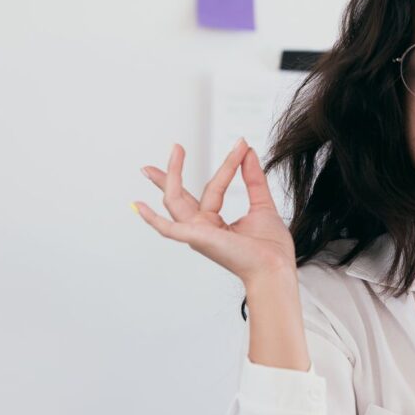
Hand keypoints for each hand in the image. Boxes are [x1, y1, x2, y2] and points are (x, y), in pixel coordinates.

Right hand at [133, 139, 296, 286]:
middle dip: (172, 173)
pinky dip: (152, 218)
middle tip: (176, 147)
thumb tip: (247, 151)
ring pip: (175, 201)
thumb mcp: (262, 205)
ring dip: (172, 175)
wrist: (275, 268)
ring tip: (177, 151)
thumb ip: (253, 179)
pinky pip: (168, 228)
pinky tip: (139, 206)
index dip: (228, 165)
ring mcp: (197, 234)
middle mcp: (202, 229)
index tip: (241, 145)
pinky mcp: (196, 238)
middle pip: (180, 196)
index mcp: (215, 224)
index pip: (214, 188)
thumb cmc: (270, 249)